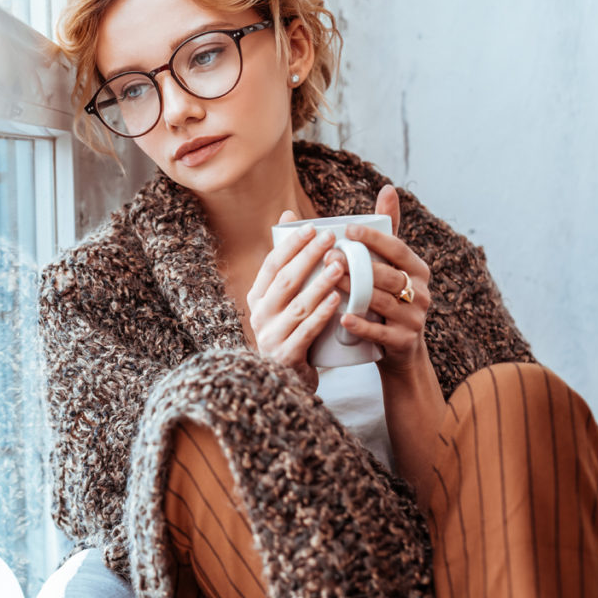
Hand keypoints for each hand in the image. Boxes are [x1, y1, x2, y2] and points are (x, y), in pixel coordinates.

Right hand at [246, 210, 342, 392]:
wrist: (291, 382)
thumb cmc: (294, 331)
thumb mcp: (287, 299)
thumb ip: (290, 262)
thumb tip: (288, 215)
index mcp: (257, 298)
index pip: (272, 264)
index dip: (292, 245)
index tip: (312, 227)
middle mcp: (259, 316)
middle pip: (285, 280)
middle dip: (308, 257)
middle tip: (331, 238)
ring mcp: (270, 337)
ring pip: (297, 305)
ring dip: (319, 284)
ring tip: (340, 266)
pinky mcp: (286, 357)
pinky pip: (305, 332)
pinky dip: (321, 315)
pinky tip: (337, 301)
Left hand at [325, 185, 431, 373]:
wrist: (399, 350)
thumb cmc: (388, 297)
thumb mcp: (392, 265)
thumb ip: (388, 229)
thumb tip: (387, 187)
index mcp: (417, 269)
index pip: (396, 248)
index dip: (373, 238)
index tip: (346, 229)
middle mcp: (420, 292)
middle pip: (387, 275)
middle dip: (358, 265)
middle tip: (328, 256)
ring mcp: (414, 319)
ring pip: (382, 301)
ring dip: (354, 291)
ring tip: (328, 281)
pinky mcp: (403, 343)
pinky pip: (380, 333)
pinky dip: (361, 326)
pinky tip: (341, 318)